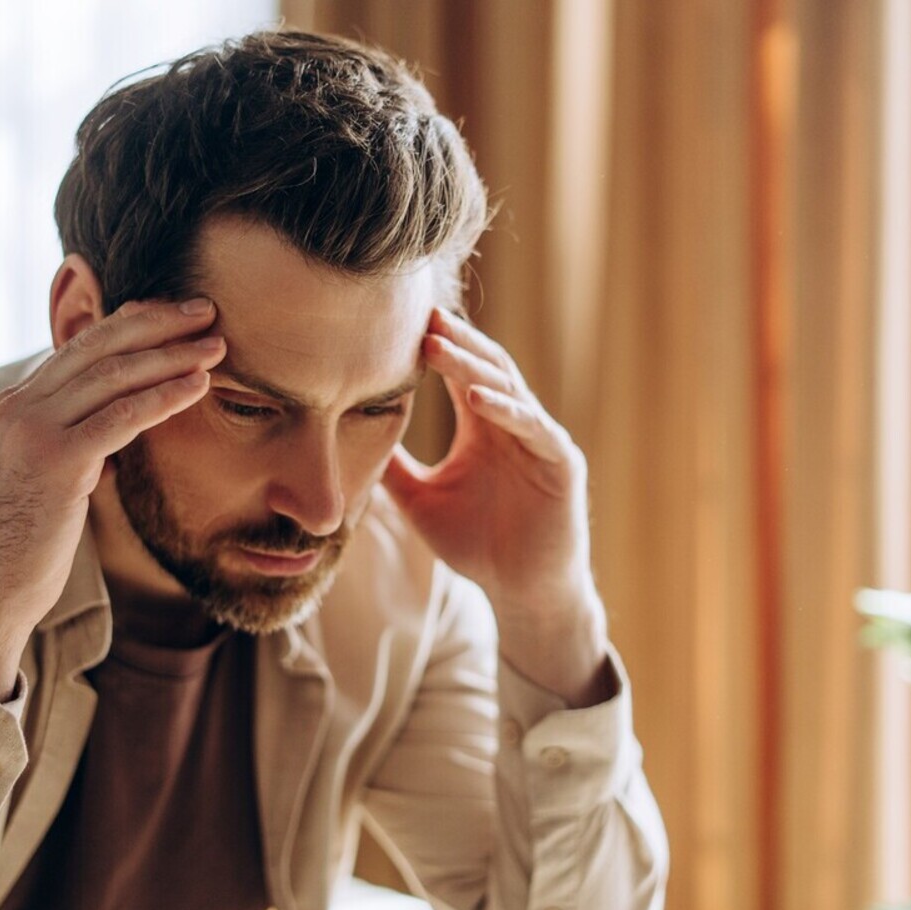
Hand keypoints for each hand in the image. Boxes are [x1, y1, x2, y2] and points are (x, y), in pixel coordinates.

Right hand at [0, 299, 224, 699]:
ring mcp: (34, 430)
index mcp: (15, 404)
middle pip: (99, 346)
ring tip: (216, 346)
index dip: (131, 323)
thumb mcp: (45, 475)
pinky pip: (122, 417)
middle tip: (206, 311)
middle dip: (158, 323)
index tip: (174, 314)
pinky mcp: (56, 461)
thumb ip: (73, 439)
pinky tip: (199, 387)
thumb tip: (116, 421)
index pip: (80, 346)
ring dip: (172, 356)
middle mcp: (19, 406)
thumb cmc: (25, 541)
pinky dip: (165, 396)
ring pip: (114, 375)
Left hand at [383, 308, 607, 703]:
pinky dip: (507, 411)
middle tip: (420, 316)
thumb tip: (348, 441)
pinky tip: (477, 399)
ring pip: (507, 389)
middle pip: (484, 368)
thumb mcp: (420, 501)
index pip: (459, 372)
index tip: (400, 324)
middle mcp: (514, 423)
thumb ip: (393, 469)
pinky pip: (534, 429)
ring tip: (438, 346)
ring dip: (472, 366)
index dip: (436, 347)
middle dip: (454, 342)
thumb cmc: (477, 545)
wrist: (521, 592)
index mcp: (483, 425)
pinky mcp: (562, 464)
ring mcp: (540, 440)